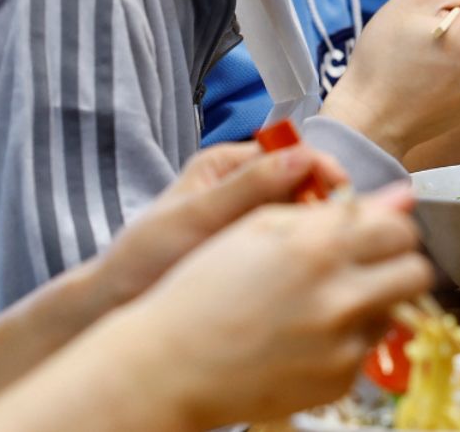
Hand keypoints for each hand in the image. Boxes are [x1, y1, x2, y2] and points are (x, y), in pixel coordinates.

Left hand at [94, 142, 347, 309]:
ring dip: (319, 229)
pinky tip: (313, 268)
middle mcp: (246, 187)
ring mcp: (255, 220)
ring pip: (305, 215)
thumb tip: (302, 157)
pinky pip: (296, 244)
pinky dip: (309, 252)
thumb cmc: (144, 257)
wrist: (117, 306)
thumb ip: (249, 187)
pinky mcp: (261, 252)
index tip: (342, 193)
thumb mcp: (197, 217)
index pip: (291, 153)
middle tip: (341, 230)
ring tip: (329, 251)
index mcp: (229, 164)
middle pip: (305, 183)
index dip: (322, 169)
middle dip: (325, 202)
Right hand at [106, 183, 431, 428]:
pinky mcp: (338, 381)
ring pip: (395, 312)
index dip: (391, 228)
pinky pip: (365, 350)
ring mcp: (342, 345)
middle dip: (398, 264)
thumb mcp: (261, 228)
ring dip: (373, 302)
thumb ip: (337, 208)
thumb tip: (402, 195)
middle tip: (369, 266)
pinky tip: (305, 337)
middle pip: (415, 272)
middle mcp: (339, 297)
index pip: (400, 229)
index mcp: (319, 247)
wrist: (168, 366)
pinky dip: (346, 341)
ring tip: (326, 303)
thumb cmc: (205, 287)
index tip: (377, 233)